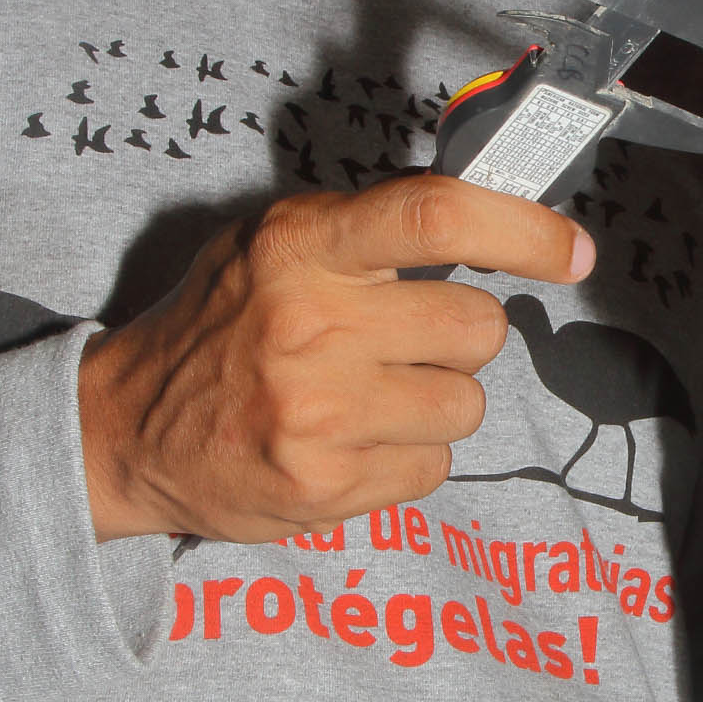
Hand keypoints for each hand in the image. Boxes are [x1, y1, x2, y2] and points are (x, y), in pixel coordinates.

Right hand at [78, 174, 594, 542]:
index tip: (573, 249)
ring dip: (436, 397)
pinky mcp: (325, 489)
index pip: (435, 216)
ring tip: (367, 391)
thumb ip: (367, 227)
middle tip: (405, 336)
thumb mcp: (274, 240)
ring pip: (467, 404)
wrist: (129, 429)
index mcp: (303, 244)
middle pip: (477, 327)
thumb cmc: (220, 318)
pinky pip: (433, 465)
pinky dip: (407, 453)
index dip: (521, 229)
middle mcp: (312, 325)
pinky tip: (349, 439)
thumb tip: (488, 212)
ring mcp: (320, 415)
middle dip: (461, 334)